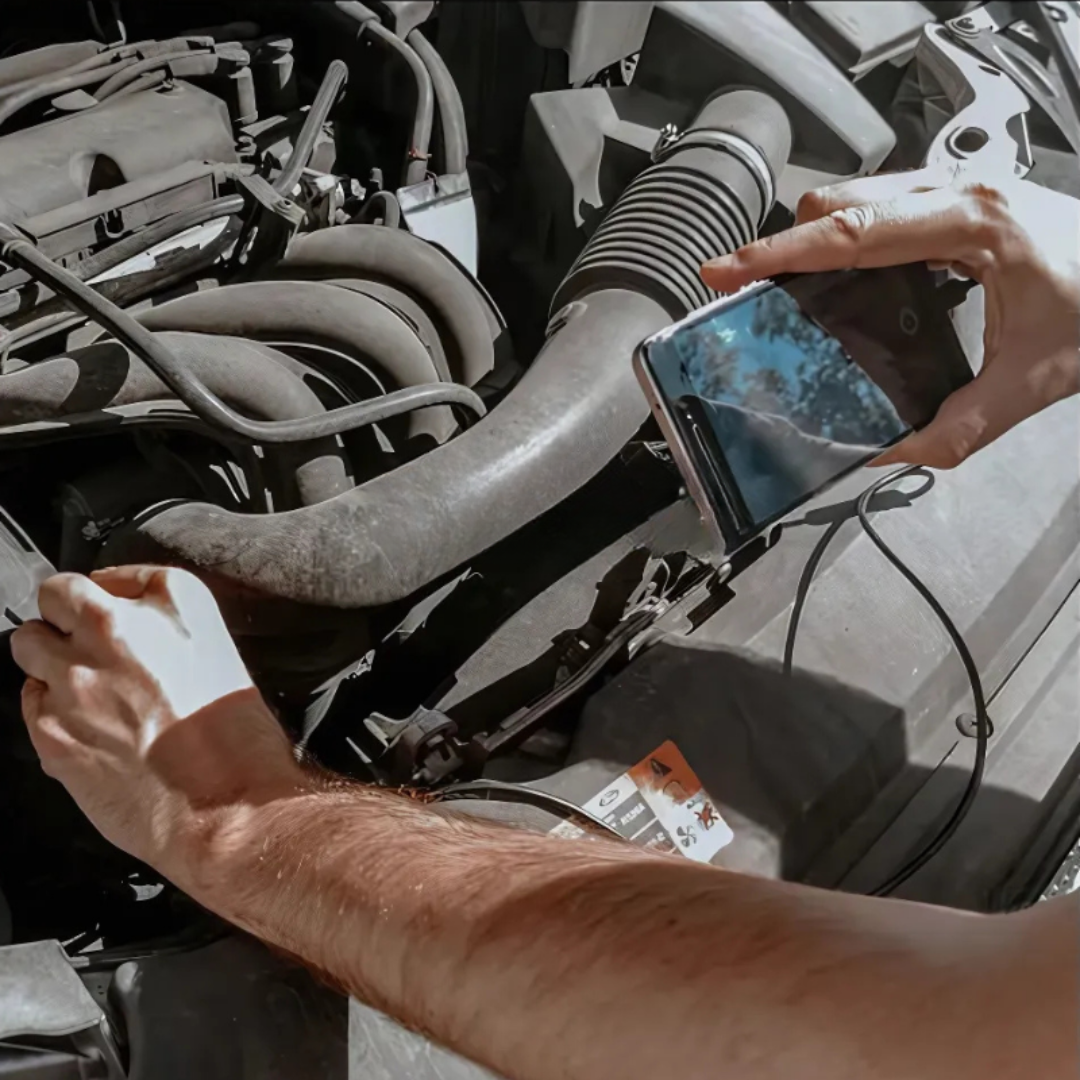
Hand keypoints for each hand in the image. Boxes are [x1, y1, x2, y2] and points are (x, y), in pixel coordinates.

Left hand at [9, 567, 307, 886]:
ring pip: (27, 642)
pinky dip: (48, 708)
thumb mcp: (223, 654)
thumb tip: (134, 625)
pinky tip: (87, 728)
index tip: (117, 611)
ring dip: (49, 657)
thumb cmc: (239, 740)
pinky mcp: (49, 726)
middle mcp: (116, 628)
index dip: (110, 595)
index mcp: (175, 602)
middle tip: (87, 642)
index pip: (112, 573)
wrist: (226, 806)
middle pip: (56, 594)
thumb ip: (170, 627)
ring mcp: (74, 676)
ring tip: (83, 687)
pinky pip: (27, 700)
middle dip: (66, 615)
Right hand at [701, 169, 1079, 466]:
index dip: (778, 253)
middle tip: (748, 289)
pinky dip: (849, 238)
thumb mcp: (1034, 380)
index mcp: (973, 224)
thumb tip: (889, 454)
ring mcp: (961, 191)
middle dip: (786, 244)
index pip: (851, 232)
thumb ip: (960, 428)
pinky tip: (846, 280)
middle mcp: (962, 193)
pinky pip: (884, 206)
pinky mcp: (962, 202)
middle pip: (841, 202)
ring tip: (786, 287)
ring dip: (815, 238)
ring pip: (859, 197)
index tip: (726, 270)